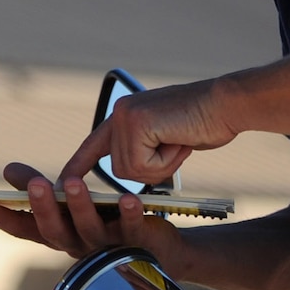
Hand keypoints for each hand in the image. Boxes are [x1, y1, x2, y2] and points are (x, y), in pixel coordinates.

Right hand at [0, 162, 189, 265]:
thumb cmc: (109, 224)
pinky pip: (131, 229)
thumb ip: (40, 191)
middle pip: (54, 232)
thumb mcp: (71, 205)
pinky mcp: (135, 244)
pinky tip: (127, 198)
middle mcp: (78, 245)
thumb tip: (7, 171)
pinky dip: (128, 214)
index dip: (3, 219)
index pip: (25, 230)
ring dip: (79, 206)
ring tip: (72, 183)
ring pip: (88, 230)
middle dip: (42, 207)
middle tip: (34, 184)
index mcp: (60, 235)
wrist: (160, 250)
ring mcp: (106, 248)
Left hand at [60, 78, 238, 186]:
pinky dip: (166, 162)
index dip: (79, 166)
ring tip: (179, 140)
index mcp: (125, 115)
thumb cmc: (206, 123)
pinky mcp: (137, 123)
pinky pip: (143, 165)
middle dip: (153, 168)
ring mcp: (126, 116)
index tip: (63, 184)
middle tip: (176, 144)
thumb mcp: (167, 137)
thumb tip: (129, 170)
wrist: (227, 105)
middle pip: (121, 169)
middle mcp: (120, 113)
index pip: (94, 145)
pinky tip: (179, 140)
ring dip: (161, 165)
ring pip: (131, 170)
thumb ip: (145, 148)